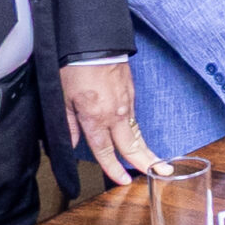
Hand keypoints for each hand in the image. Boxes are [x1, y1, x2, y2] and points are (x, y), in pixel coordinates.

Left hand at [60, 58, 166, 185]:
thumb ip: (68, 124)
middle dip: (146, 162)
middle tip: (162, 173)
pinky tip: (139, 137)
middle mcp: (114, 115)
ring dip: (146, 149)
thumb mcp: (62, 98)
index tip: (122, 181)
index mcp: (95, 118)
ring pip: (136, 132)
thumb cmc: (75, 68)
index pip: (105, 151)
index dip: (113, 169)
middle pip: (132, 145)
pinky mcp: (131, 93)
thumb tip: (73, 143)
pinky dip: (138, 130)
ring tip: (158, 162)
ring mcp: (126, 104)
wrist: (94, 43)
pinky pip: (134, 117)